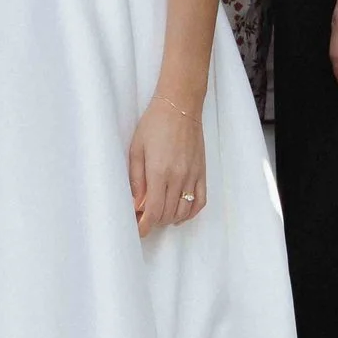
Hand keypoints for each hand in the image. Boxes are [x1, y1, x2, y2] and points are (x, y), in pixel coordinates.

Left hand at [128, 92, 206, 237]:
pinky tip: (179, 214)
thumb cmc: (153, 124)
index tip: (137, 230)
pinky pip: (200, 202)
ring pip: (184, 211)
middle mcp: (178, 177)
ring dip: (169, 219)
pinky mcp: (202, 173)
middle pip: (167, 214)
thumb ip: (136, 179)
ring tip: (157, 216)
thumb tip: (136, 204)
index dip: (144, 226)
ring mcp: (193, 176)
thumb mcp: (136, 149)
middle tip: (142, 220)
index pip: (153, 211)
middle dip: (153, 223)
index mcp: (159, 172)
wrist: (180, 107)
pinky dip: (190, 213)